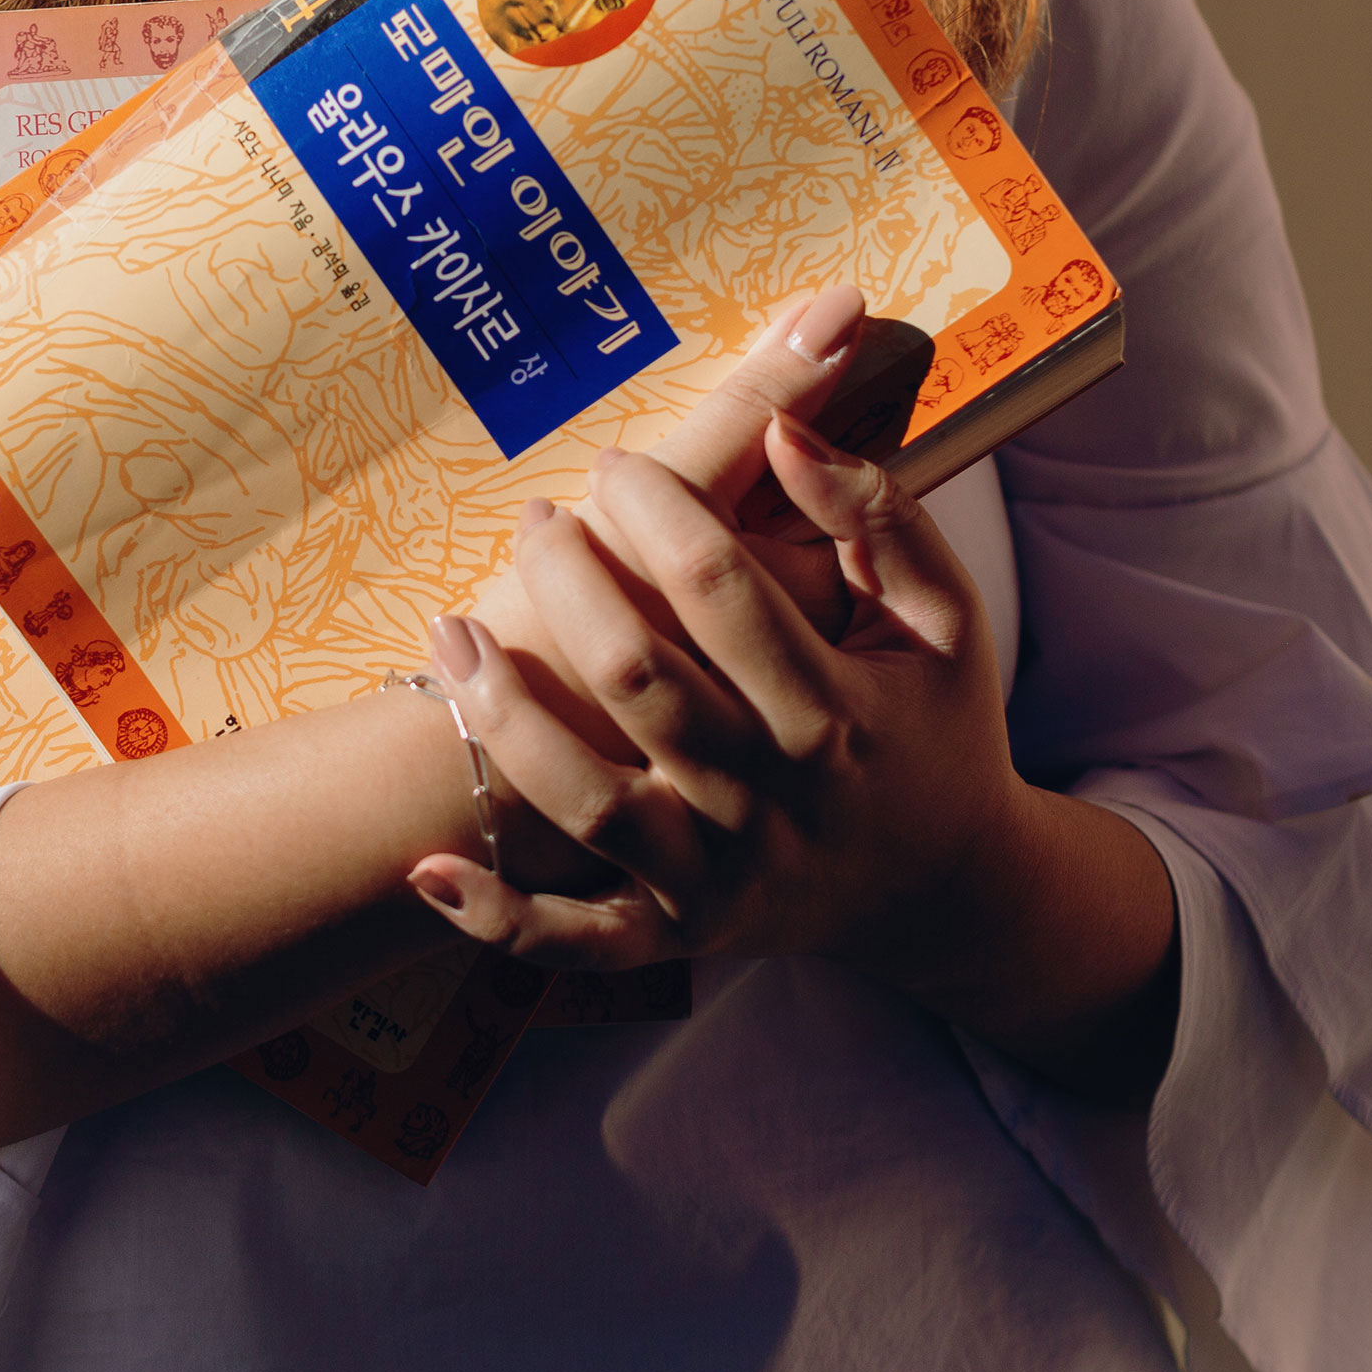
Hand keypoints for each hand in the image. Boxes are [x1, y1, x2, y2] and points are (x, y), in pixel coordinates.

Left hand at [414, 363, 1022, 979]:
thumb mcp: (943, 620)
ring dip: (499, 714)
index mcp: (836, 711)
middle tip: (536, 520)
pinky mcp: (675, 933)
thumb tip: (791, 431)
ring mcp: (715, 874)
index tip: (613, 463)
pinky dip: (500, 916)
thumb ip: (877, 519)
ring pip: (584, 799)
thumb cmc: (929, 726)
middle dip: (567, 585)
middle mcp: (769, 798)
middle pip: (637, 678)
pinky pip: (576, 940)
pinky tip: (428, 868)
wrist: (940, 885)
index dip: (654, 509)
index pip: (721, 588)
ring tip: (449, 630)